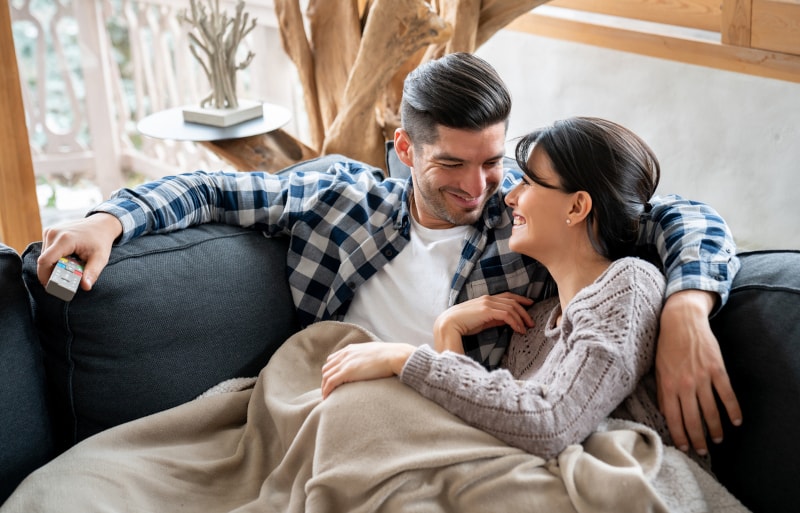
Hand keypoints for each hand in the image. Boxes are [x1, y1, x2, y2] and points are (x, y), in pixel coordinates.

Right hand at [37, 213, 122, 291]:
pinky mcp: (49, 232)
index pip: (45, 261)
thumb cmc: (101, 241)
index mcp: (65, 239)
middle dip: (51, 273)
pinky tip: (66, 260)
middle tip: (63, 281)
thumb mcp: (100, 258)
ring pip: (44, 256)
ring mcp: (50, 231)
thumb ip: (92, 273)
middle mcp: (54, 233)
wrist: (101, 224)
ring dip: (53, 265)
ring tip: (68, 268)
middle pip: (43, 260)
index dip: (45, 276)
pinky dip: (54, 258)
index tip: (51, 287)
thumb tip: (86, 287)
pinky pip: (46, 250)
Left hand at [321, 342, 414, 398]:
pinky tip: (327, 398)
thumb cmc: (390, 356)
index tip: (332, 381)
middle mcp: (345, 354)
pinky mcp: (347, 371)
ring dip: (324, 387)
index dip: (330, 371)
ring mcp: (345, 362)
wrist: (394, 356)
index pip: (332, 359)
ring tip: (326, 397)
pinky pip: (330, 382)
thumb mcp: (374, 353)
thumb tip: (371, 366)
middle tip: (328, 391)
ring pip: (326, 375)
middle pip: (327, 368)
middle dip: (325, 380)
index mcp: (351, 349)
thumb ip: (367, 358)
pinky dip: (326, 390)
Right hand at [433, 292, 533, 352]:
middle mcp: (488, 298)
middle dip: (524, 311)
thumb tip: (507, 321)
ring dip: (521, 318)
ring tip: (526, 329)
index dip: (520, 299)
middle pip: (512, 301)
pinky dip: (515, 322)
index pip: (507, 296)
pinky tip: (518, 330)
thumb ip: (494, 319)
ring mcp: (487, 303)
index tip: (530, 304)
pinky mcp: (487, 311)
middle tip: (531, 322)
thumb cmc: (462, 324)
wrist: (448, 324)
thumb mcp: (482, 321)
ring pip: (511, 308)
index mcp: (486, 299)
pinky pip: (507, 315)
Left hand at [655, 290, 741, 454]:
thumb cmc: (666, 346)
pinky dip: (733, 409)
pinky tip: (736, 421)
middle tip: (702, 451)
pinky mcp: (717, 369)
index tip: (685, 447)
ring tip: (718, 440)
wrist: (681, 321)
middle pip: (692, 419)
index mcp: (667, 385)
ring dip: (715, 428)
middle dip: (698, 438)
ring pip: (710, 410)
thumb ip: (662, 392)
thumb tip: (666, 414)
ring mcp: (702, 377)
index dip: (679, 435)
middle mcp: (684, 384)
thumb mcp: (658, 369)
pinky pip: (726, 394)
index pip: (673, 418)